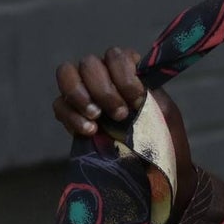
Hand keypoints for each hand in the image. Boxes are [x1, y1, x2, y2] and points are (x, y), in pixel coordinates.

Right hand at [53, 47, 194, 184]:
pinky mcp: (70, 113)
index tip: (137, 100)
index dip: (124, 76)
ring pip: (67, 73)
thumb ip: (151, 94)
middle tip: (120, 115)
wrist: (154, 168)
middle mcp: (104, 75)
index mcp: (128, 70)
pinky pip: (59, 104)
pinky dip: (71, 116)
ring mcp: (84, 92)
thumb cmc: (162, 136)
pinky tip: (90, 131)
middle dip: (104, 90)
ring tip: (97, 117)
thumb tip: (139, 83)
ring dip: (80, 95)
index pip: (116, 55)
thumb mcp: (164, 113)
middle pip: (89, 64)